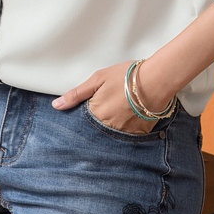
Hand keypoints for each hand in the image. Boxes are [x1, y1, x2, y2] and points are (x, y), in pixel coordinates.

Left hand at [52, 60, 166, 134]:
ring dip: (113, 125)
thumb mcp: (98, 79)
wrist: (156, 80)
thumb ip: (76, 94)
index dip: (86, 114)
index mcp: (95, 113)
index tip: (92, 109)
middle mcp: (107, 127)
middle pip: (97, 129)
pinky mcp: (137, 134)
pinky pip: (128, 136)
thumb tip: (57, 105)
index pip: (82, 123)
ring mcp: (123, 133)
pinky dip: (127, 128)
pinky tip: (131, 116)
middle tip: (110, 107)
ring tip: (121, 110)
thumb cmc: (127, 76)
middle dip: (100, 121)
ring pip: (111, 133)